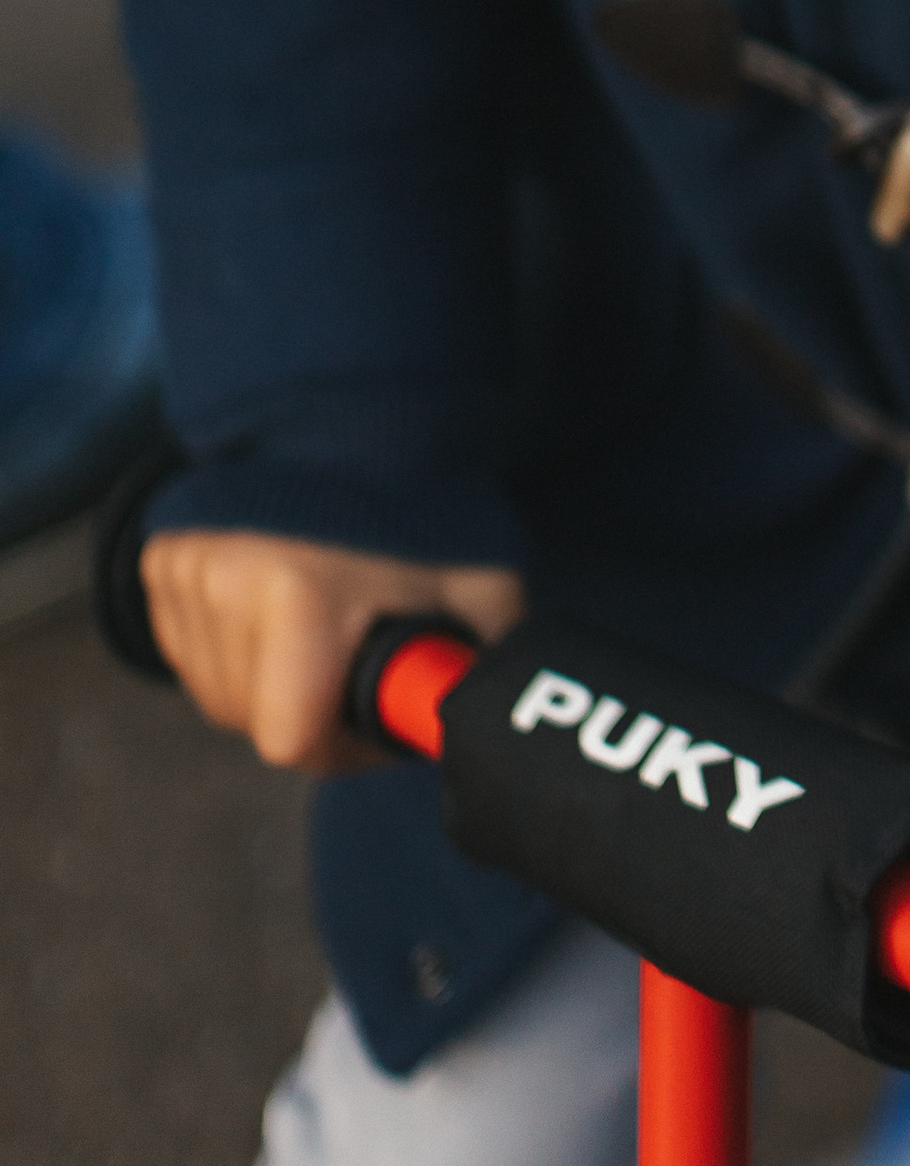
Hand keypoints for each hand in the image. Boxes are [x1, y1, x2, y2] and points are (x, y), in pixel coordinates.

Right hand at [141, 529, 524, 775]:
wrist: (354, 421)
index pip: (291, 740)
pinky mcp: (161, 564)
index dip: (342, 741)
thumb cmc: (422, 510)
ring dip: (269, 678)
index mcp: (298, 594)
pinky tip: (277, 601)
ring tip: (320, 614)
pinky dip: (233, 648)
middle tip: (355, 649)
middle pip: (256, 721)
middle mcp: (226, 583)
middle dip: (311, 706)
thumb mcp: (479, 589)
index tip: (374, 697)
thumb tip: (492, 744)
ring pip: (221, 695)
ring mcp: (185, 571)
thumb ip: (478, 672)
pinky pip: (191, 656)